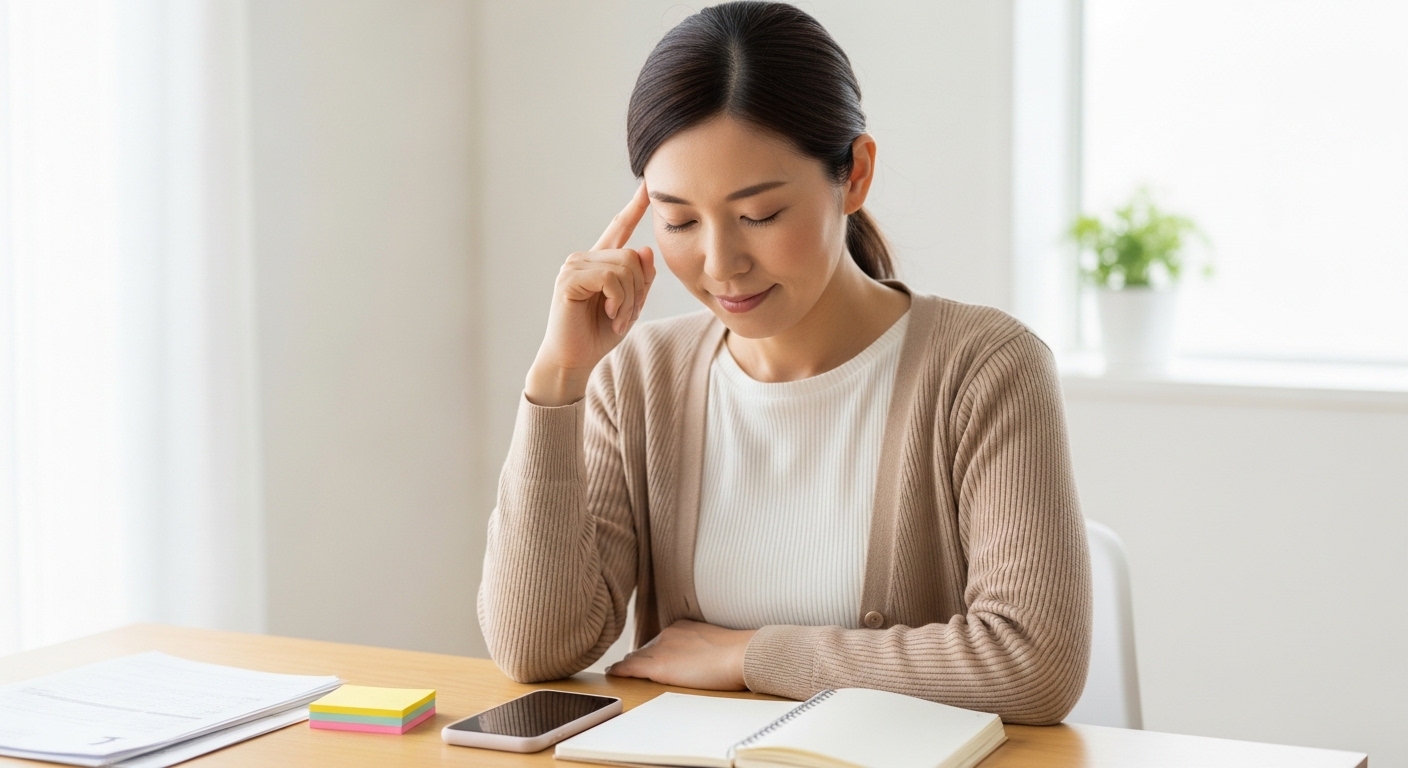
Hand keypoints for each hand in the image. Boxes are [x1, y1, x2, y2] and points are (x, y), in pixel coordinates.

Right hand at [525, 183, 655, 405]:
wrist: (574, 360)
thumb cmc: (598, 334)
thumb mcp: (630, 305)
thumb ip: (641, 278)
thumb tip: (646, 249)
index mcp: (599, 262)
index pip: (619, 228)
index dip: (634, 207)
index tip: (648, 186)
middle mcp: (584, 258)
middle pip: (633, 255)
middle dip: (639, 290)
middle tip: (626, 316)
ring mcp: (574, 266)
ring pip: (625, 266)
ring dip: (629, 299)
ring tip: (617, 319)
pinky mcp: (569, 279)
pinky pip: (610, 278)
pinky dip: (618, 300)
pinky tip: (610, 316)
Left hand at [606, 620, 755, 690]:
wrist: (740, 654)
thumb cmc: (738, 653)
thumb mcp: (718, 645)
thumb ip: (705, 648)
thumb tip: (707, 658)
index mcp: (682, 627)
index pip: (661, 641)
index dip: (653, 652)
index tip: (652, 658)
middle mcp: (668, 634)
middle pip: (645, 649)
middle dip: (639, 659)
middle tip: (630, 668)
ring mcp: (661, 649)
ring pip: (635, 658)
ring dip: (628, 665)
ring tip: (619, 671)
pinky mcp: (658, 666)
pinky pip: (630, 668)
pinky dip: (619, 670)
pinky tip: (613, 674)